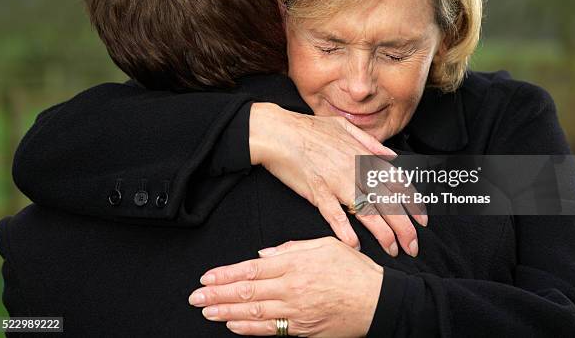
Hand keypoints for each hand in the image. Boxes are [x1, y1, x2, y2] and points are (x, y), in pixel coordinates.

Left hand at [189, 237, 382, 336]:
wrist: (378, 301)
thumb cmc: (355, 271)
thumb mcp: (326, 245)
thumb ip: (293, 247)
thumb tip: (265, 253)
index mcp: (296, 263)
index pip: (252, 268)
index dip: (227, 274)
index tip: (208, 277)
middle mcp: (292, 287)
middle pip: (247, 291)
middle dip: (218, 294)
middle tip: (196, 296)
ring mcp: (296, 310)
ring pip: (254, 311)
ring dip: (226, 311)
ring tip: (207, 310)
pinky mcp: (302, 328)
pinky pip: (270, 330)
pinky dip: (249, 328)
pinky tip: (233, 325)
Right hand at [249, 103, 426, 256]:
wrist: (280, 132)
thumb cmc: (310, 129)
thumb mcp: (345, 127)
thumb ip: (370, 143)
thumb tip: (391, 155)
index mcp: (364, 156)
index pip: (397, 182)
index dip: (413, 204)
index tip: (422, 221)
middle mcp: (356, 170)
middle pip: (388, 201)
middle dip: (404, 227)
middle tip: (413, 246)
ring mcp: (337, 182)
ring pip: (368, 211)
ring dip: (382, 233)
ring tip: (392, 250)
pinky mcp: (318, 191)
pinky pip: (335, 214)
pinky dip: (345, 230)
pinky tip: (355, 244)